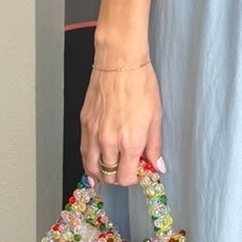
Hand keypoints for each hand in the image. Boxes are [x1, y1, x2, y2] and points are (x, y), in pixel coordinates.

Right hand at [81, 52, 164, 186]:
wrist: (119, 62)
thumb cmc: (140, 84)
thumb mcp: (156, 117)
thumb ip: (155, 146)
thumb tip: (157, 165)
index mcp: (129, 143)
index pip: (126, 178)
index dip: (134, 179)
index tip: (139, 171)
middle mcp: (108, 142)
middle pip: (109, 176)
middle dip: (119, 177)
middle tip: (127, 168)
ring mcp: (93, 133)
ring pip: (91, 167)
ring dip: (101, 173)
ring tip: (110, 169)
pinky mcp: (84, 123)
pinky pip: (83, 151)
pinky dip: (89, 160)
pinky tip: (95, 161)